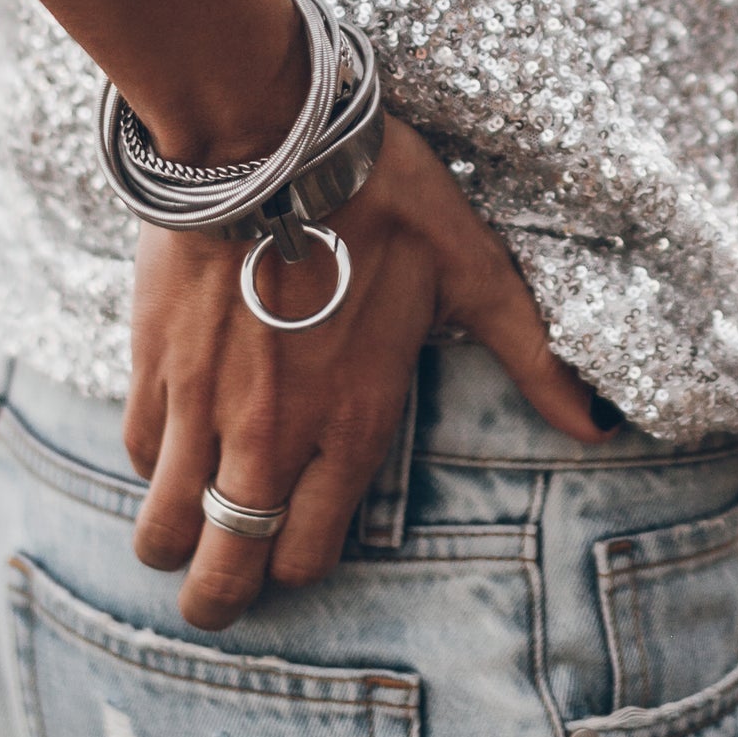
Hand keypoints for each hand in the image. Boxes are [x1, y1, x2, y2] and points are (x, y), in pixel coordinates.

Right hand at [124, 117, 602, 628]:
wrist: (265, 137)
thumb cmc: (381, 197)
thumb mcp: (474, 270)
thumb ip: (533, 357)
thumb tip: (602, 425)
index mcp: (352, 425)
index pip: (306, 557)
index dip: (298, 566)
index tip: (297, 549)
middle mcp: (271, 436)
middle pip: (223, 572)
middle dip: (219, 598)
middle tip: (220, 591)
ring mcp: (203, 406)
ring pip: (163, 528)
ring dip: (173, 542)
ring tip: (183, 534)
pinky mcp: (152, 364)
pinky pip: (135, 452)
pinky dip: (150, 464)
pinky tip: (171, 447)